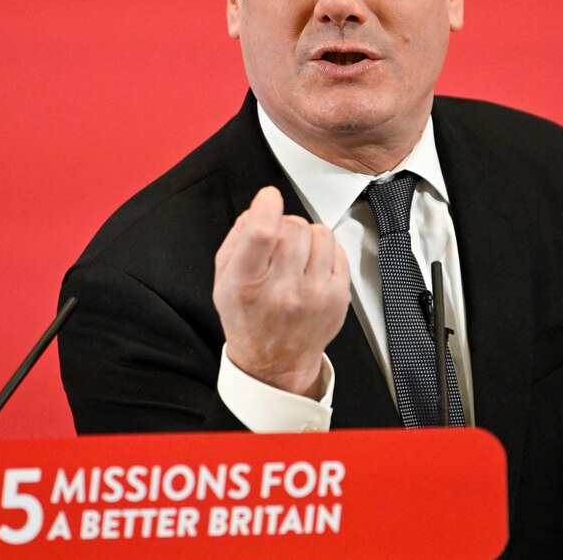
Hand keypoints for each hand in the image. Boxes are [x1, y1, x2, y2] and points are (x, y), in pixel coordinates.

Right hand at [213, 186, 350, 398]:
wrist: (275, 362)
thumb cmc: (248, 319)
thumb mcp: (224, 281)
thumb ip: (237, 239)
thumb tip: (261, 208)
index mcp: (247, 285)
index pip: (262, 233)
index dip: (266, 206)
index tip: (268, 198)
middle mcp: (282, 291)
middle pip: (293, 227)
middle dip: (285, 225)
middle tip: (279, 242)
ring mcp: (315, 295)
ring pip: (319, 233)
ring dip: (307, 236)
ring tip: (297, 255)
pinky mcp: (338, 298)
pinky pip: (337, 250)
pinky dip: (325, 251)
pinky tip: (312, 267)